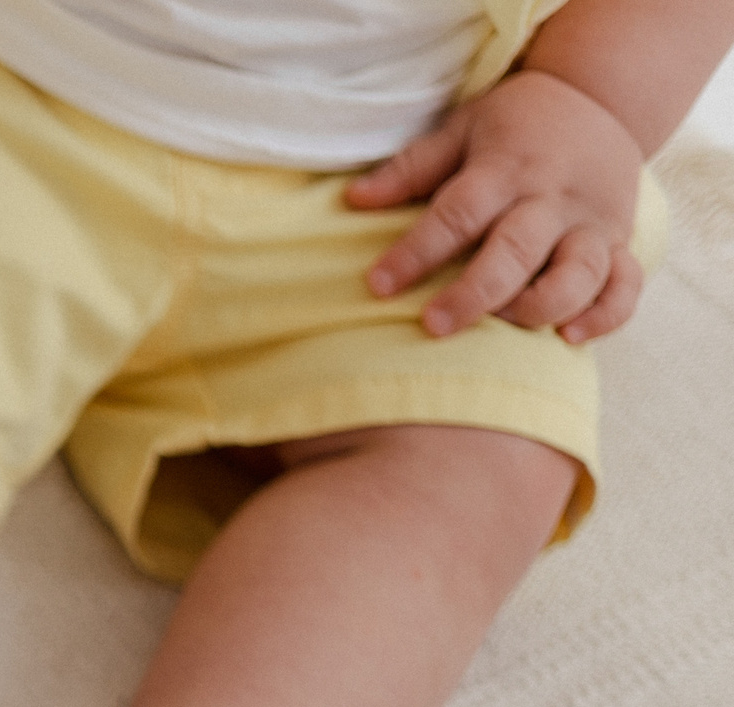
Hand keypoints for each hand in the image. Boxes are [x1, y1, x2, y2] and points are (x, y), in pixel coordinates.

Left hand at [348, 70, 644, 343]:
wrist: (601, 98)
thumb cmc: (515, 124)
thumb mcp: (462, 129)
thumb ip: (411, 168)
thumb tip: (352, 199)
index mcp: (505, 170)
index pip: (458, 213)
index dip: (416, 251)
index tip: (377, 285)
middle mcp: (550, 200)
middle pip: (516, 251)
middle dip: (474, 292)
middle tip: (432, 324)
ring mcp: (591, 223)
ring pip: (578, 273)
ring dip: (541, 307)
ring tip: (500, 327)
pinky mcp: (622, 242)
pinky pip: (624, 286)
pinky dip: (604, 316)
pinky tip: (568, 338)